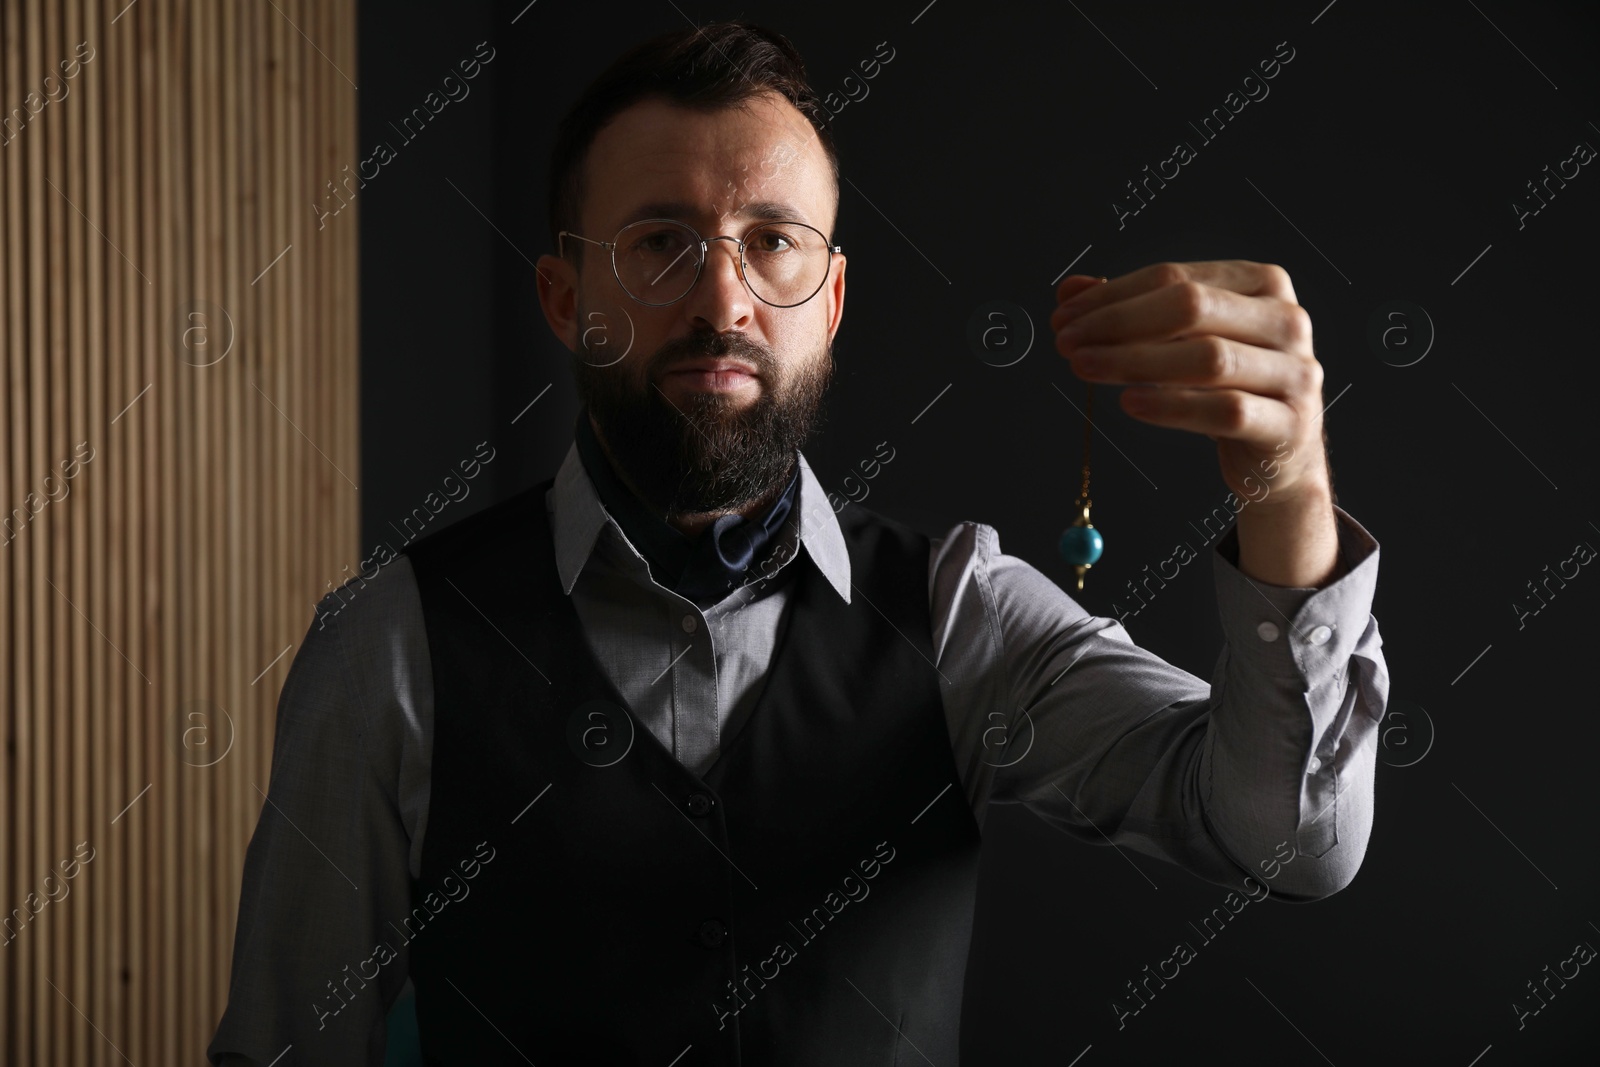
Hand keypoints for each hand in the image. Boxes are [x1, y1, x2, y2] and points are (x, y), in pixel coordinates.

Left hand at [1050, 261, 1328, 507]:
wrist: (1281, 457)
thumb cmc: (1230, 389)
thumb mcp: (1183, 344)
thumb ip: (1132, 311)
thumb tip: (1071, 291)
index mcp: (1261, 284)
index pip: (1175, 276)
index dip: (1113, 295)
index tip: (1065, 316)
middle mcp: (1285, 320)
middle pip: (1192, 308)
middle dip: (1119, 323)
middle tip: (1067, 342)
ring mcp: (1294, 372)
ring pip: (1208, 358)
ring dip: (1135, 362)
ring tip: (1086, 368)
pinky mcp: (1288, 424)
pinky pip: (1226, 410)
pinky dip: (1172, 406)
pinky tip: (1130, 403)